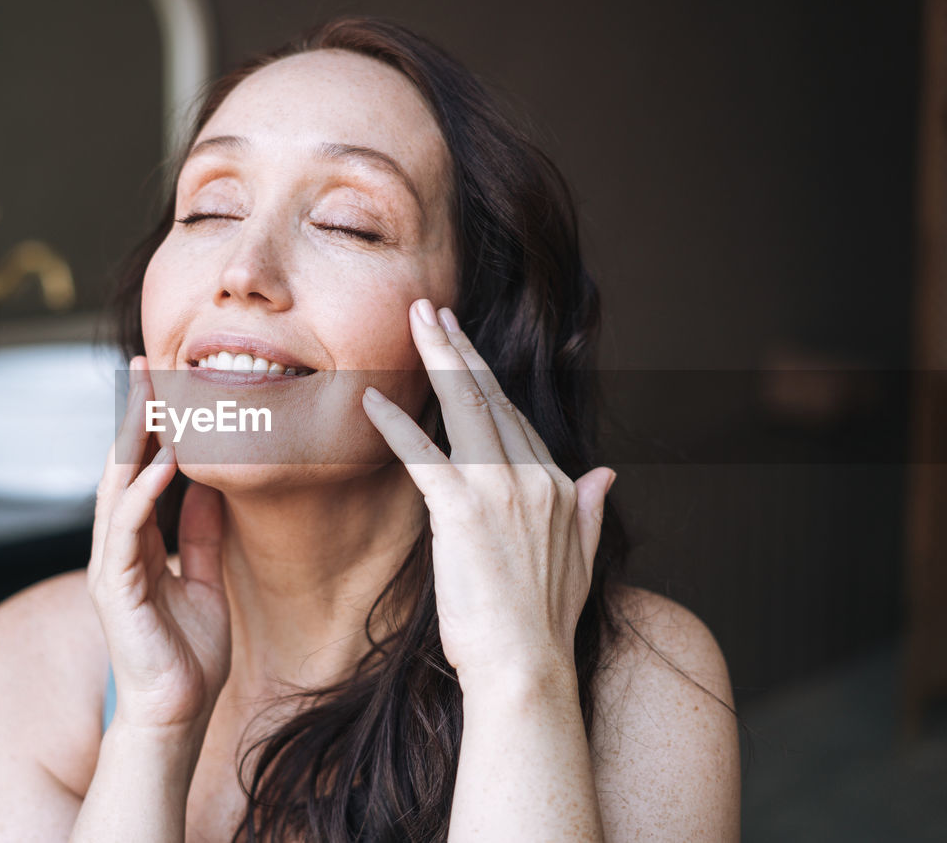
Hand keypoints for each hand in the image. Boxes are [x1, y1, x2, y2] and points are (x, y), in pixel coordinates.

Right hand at [87, 356, 230, 734]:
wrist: (178, 713)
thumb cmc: (189, 654)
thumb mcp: (205, 580)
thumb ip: (201, 535)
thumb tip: (209, 488)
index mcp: (136, 545)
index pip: (138, 473)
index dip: (148, 429)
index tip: (162, 383)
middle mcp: (117, 549)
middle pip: (119, 468)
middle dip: (131, 417)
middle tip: (144, 366)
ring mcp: (110, 568)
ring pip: (115, 490)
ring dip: (131, 442)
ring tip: (150, 397)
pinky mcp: (115, 590)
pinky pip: (127, 532)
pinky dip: (144, 494)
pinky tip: (164, 463)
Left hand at [360, 299, 616, 688]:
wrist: (526, 667)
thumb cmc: (542, 623)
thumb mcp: (582, 559)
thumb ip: (591, 510)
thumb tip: (607, 474)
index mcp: (557, 486)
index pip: (514, 418)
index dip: (486, 377)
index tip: (463, 346)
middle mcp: (533, 478)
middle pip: (490, 397)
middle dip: (458, 348)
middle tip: (432, 310)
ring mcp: (500, 490)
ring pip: (465, 407)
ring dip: (437, 358)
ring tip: (415, 321)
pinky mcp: (462, 511)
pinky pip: (422, 455)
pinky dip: (394, 425)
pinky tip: (368, 400)